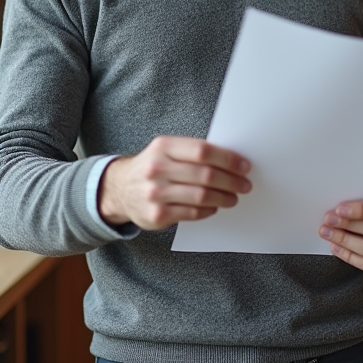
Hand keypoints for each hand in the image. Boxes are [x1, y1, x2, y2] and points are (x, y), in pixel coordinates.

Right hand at [98, 136, 250, 230]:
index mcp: (163, 147)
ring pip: (201, 196)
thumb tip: (231, 160)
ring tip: (233, 197)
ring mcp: (156, 193)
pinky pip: (191, 213)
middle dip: (231, 180)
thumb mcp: (165, 150)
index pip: (203, 151)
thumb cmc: (152, 167)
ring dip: (224, 197)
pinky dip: (208, 210)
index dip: (228, 159)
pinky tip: (214, 206)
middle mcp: (157, 169)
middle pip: (206, 175)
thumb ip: (192, 152)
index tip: (244, 165)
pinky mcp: (156, 215)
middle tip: (244, 184)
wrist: (118, 189)